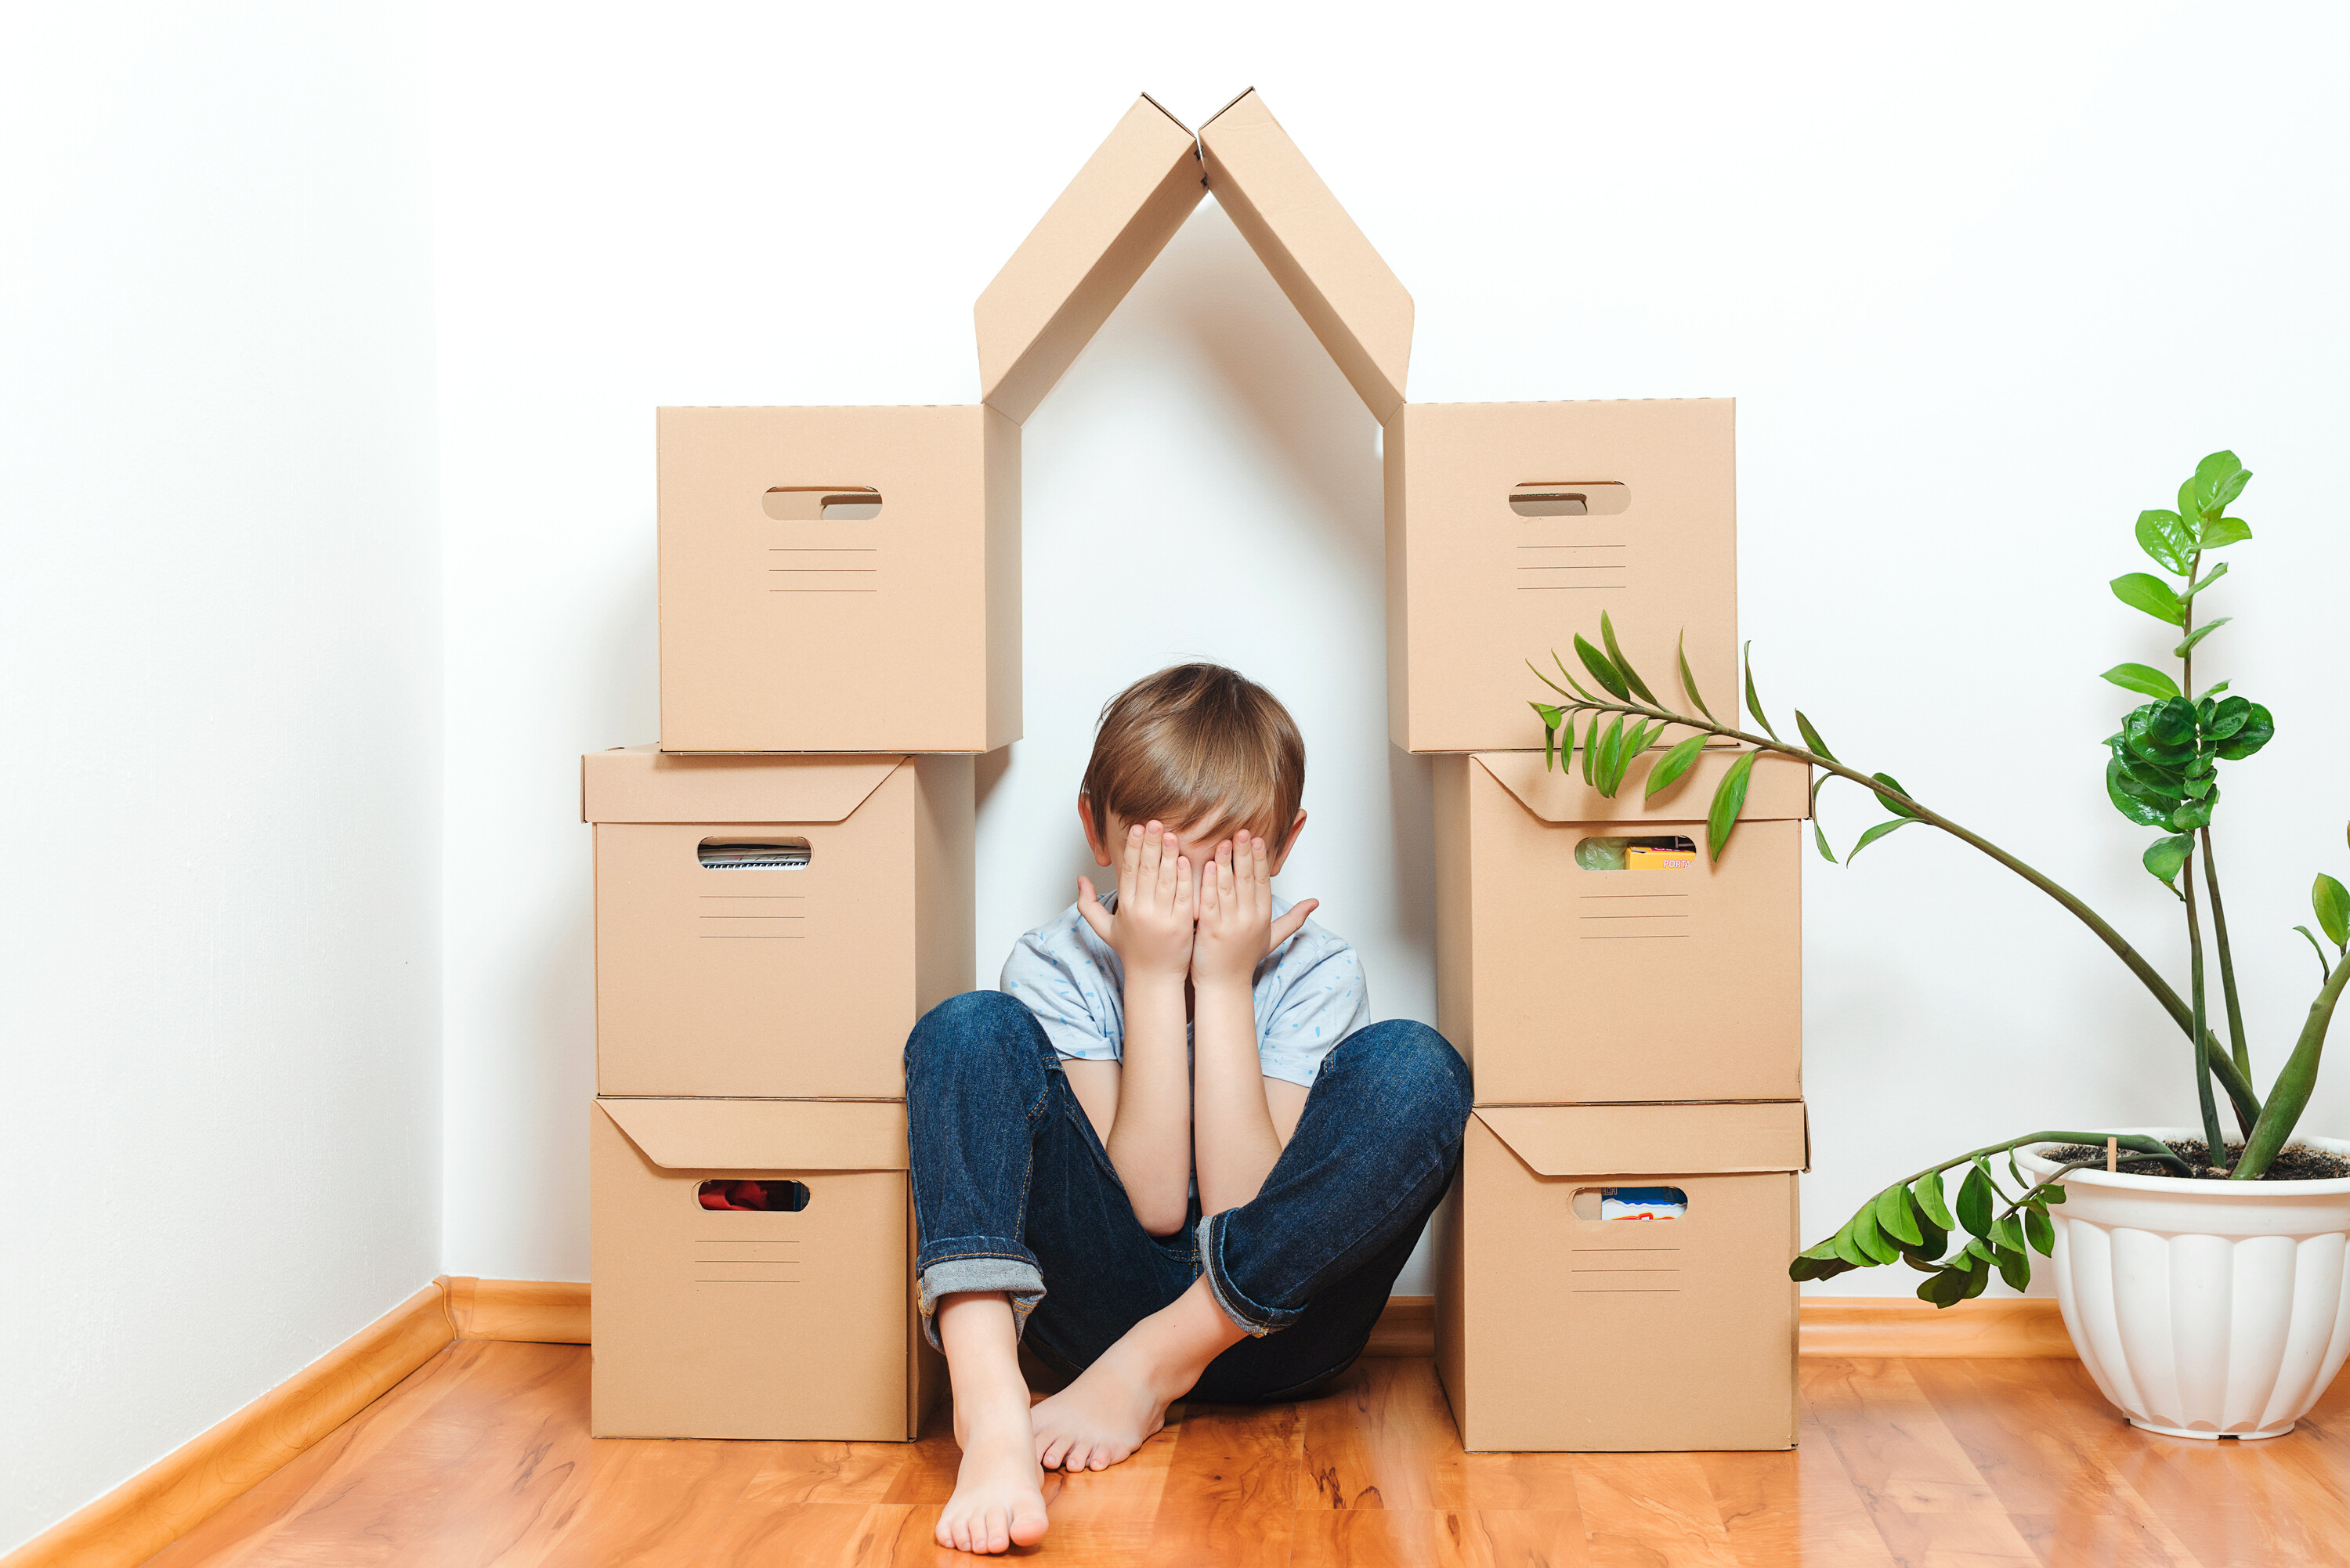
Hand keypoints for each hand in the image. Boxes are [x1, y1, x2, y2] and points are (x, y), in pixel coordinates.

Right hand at [1077, 821, 1195, 981]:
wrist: (1154, 979)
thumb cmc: (1131, 952)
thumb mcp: (1104, 929)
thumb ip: (1088, 905)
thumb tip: (1080, 879)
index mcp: (1125, 908)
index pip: (1128, 871)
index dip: (1132, 847)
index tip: (1136, 827)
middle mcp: (1142, 911)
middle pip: (1146, 870)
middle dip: (1150, 844)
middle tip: (1154, 821)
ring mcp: (1163, 918)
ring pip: (1165, 879)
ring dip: (1167, 854)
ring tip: (1170, 833)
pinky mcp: (1182, 924)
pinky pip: (1183, 895)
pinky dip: (1184, 877)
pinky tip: (1184, 859)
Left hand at [1192, 830, 1316, 991]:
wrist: (1224, 986)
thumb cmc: (1244, 960)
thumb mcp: (1272, 938)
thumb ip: (1293, 919)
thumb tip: (1315, 902)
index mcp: (1263, 917)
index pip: (1264, 882)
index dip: (1261, 859)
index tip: (1258, 839)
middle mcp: (1249, 919)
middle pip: (1248, 880)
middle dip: (1245, 853)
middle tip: (1242, 831)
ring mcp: (1229, 925)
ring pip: (1229, 887)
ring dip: (1226, 862)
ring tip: (1224, 841)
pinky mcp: (1210, 930)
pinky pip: (1209, 901)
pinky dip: (1208, 882)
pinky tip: (1206, 865)